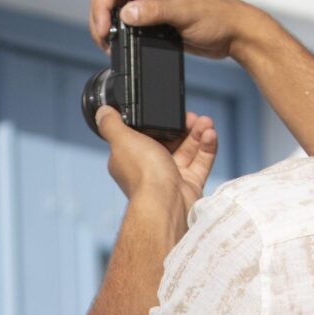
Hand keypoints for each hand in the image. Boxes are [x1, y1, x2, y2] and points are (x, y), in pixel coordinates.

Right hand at [90, 0, 264, 60]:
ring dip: (109, 27)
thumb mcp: (183, 12)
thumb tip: (125, 14)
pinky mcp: (155, 18)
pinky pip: (129, 23)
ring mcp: (151, 2)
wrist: (234, 32)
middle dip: (101, 18)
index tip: (102, 30)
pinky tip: (122, 47)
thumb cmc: (216, 16)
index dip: (101, 7)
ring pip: (117, 11)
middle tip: (103, 42)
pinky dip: (121, 34)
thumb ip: (153, 11)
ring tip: (109, 46)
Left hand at [95, 107, 217, 208]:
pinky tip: (210, 134)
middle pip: (169, 141)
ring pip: (187, 150)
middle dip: (182, 126)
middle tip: (191, 116)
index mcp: (131, 158)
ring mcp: (171, 177)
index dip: (158, 122)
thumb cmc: (143, 174)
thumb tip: (103, 112)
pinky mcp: (189, 185)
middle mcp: (150, 168)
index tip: (168, 111)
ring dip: (197, 134)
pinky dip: (207, 148)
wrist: (165, 203)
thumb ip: (111, 124)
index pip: (145, 135)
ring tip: (205, 122)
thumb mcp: (121, 140)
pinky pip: (201, 163)